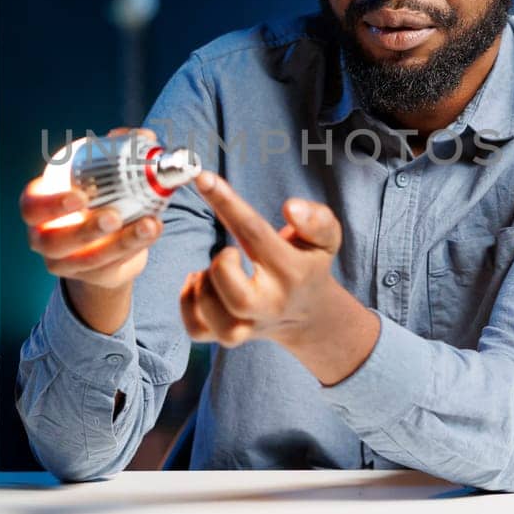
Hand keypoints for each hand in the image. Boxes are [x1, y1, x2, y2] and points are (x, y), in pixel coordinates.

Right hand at [19, 128, 163, 331]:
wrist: (108, 238)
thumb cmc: (97, 196)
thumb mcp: (102, 174)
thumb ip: (120, 151)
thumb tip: (142, 136)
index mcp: (39, 206)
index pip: (31, 206)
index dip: (50, 204)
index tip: (80, 197)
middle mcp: (45, 238)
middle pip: (53, 240)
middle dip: (84, 230)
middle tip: (113, 217)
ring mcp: (65, 262)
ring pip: (87, 260)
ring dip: (121, 243)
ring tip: (149, 225)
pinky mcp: (92, 277)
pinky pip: (112, 266)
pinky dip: (135, 248)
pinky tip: (154, 230)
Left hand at [180, 171, 345, 348]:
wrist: (307, 313)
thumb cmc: (308, 263)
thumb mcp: (326, 238)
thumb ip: (317, 219)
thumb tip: (291, 208)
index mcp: (292, 271)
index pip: (255, 234)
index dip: (227, 202)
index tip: (203, 177)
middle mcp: (271, 304)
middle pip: (238, 297)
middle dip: (221, 267)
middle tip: (227, 252)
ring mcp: (248, 326)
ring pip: (213, 316)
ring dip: (203, 285)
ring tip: (214, 269)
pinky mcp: (227, 336)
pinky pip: (196, 329)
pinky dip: (187, 304)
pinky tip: (199, 284)